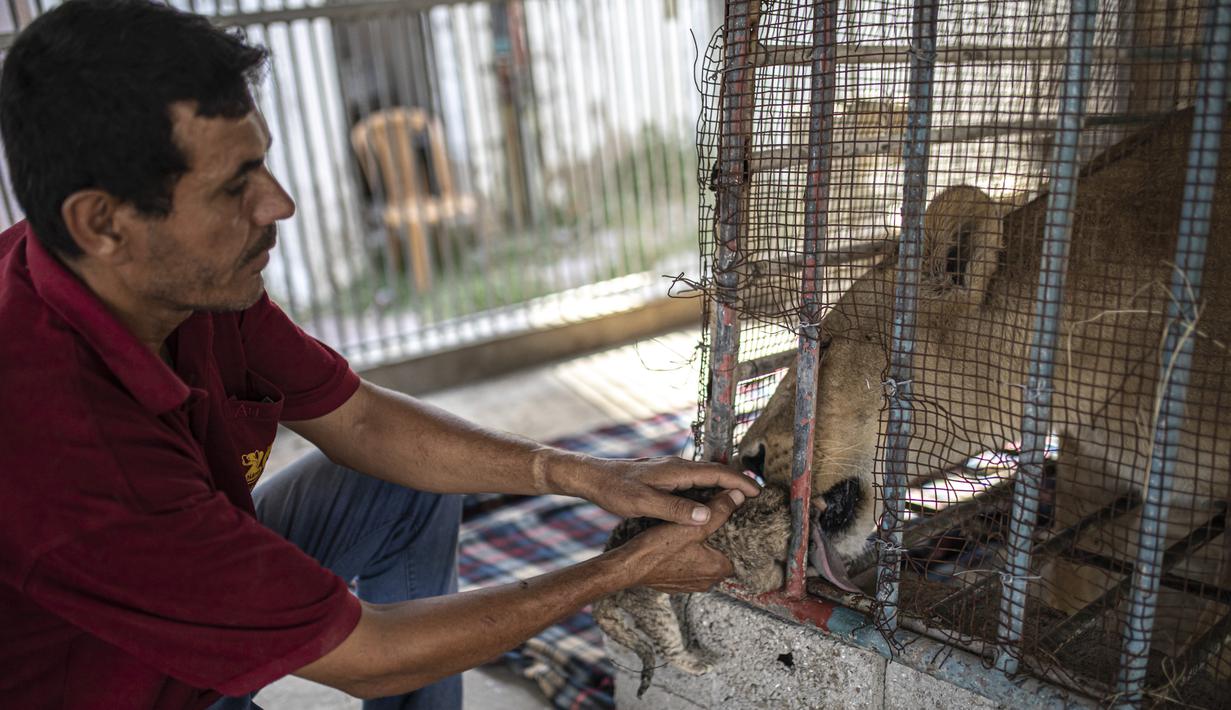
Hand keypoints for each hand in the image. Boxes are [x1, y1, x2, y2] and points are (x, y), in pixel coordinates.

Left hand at [578, 455, 760, 525]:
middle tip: (758, 498)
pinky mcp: (665, 478)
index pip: (718, 473)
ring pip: (706, 478)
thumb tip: (706, 516)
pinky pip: (695, 483)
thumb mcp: (643, 503)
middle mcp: (678, 467)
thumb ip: (675, 510)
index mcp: (677, 470)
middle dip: (739, 483)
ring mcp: (672, 471)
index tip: (759, 492)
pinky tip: (710, 504)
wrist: (593, 477)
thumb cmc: (616, 490)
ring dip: (724, 487)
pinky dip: (709, 491)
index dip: (740, 482)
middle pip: (717, 473)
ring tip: (741, 502)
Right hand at [618, 489, 744, 592]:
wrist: (628, 567)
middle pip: (720, 556)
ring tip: (693, 530)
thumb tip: (739, 495)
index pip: (738, 551)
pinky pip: (687, 568)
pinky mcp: (676, 584)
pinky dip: (685, 556)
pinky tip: (677, 544)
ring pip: (703, 562)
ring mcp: (691, 584)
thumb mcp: (692, 526)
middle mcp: (708, 581)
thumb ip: (719, 510)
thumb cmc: (658, 549)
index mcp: (718, 569)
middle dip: (716, 541)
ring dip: (699, 549)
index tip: (729, 522)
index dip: (734, 535)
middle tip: (710, 522)